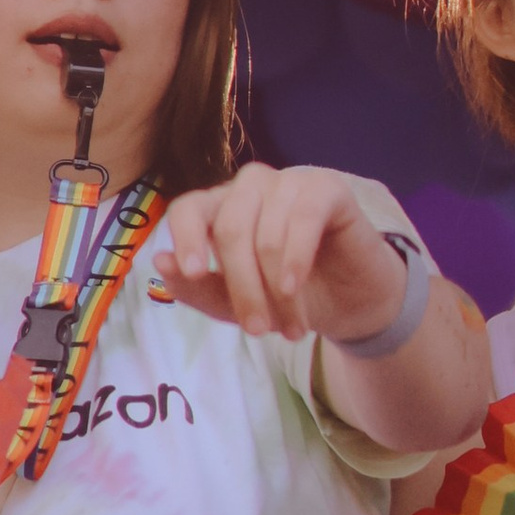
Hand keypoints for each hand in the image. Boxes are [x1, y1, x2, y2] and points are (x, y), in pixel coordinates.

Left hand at [157, 163, 416, 345]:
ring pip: (266, 232)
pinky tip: (295, 286)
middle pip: (229, 229)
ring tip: (293, 327)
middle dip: (243, 288)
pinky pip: (303, 217)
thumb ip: (199, 286)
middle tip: (258, 331)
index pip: (189, 208)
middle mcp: (251, 188)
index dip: (186, 237)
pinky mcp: (327, 189)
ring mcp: (289, 182)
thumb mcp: (238, 303)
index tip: (194, 272)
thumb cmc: (290, 297)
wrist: (352, 302)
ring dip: (277, 290)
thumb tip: (161, 263)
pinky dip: (296, 257)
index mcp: (222, 208)